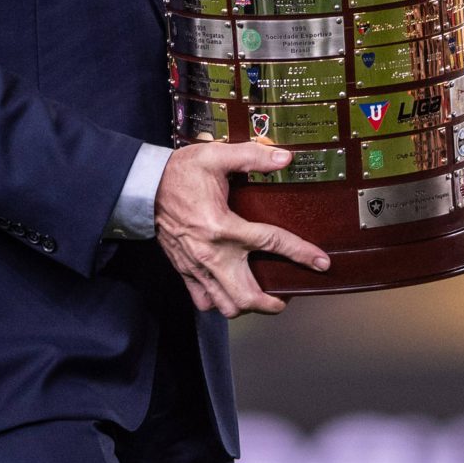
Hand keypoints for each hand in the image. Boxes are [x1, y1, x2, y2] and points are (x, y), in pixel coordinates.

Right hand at [155, 142, 329, 316]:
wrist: (143, 187)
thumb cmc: (178, 173)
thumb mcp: (215, 156)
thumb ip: (251, 156)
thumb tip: (283, 158)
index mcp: (223, 226)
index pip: (271, 243)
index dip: (301, 253)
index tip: (320, 262)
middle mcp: (212, 253)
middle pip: (247, 296)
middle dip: (272, 302)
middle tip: (286, 295)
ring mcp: (197, 267)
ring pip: (226, 306)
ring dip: (246, 306)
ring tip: (260, 297)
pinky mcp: (185, 271)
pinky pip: (203, 301)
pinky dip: (218, 303)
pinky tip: (229, 291)